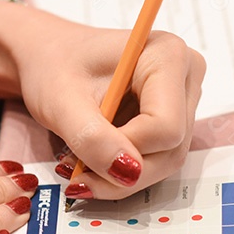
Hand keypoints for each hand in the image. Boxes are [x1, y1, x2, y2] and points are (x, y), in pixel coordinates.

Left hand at [11, 9, 204, 199]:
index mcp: (167, 56)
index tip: (83, 153)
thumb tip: (127, 173)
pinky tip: (93, 159)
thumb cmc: (53, 66)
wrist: (48, 57)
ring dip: (120, 177)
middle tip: (76, 172)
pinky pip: (157, 158)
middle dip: (122, 172)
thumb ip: (92, 138)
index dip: (125, 150)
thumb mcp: (61, 102)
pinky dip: (122, 170)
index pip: (165, 127)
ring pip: (165, 159)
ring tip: (79, 165)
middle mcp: (184, 76)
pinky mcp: (172, 118)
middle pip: (170, 149)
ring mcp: (182, 99)